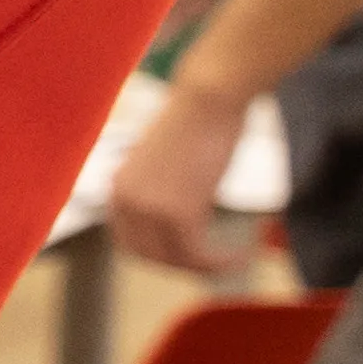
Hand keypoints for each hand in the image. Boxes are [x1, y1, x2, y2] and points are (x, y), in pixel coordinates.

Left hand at [110, 79, 261, 279]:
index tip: (189, 253)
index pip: (127, 240)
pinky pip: (198, 256)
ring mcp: (148, 209)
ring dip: (207, 266)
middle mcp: (124, 200)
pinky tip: (245, 253)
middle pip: (148, 256)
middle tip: (215, 260)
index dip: (158, 253)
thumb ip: (161, 190)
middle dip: (181, 263)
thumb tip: (179, 214)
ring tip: (237, 258)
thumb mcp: (166, 162)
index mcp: (117, 187)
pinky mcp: (178, 213)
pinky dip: (222, 262)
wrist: (209, 97)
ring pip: (175, 260)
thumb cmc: (198, 121)